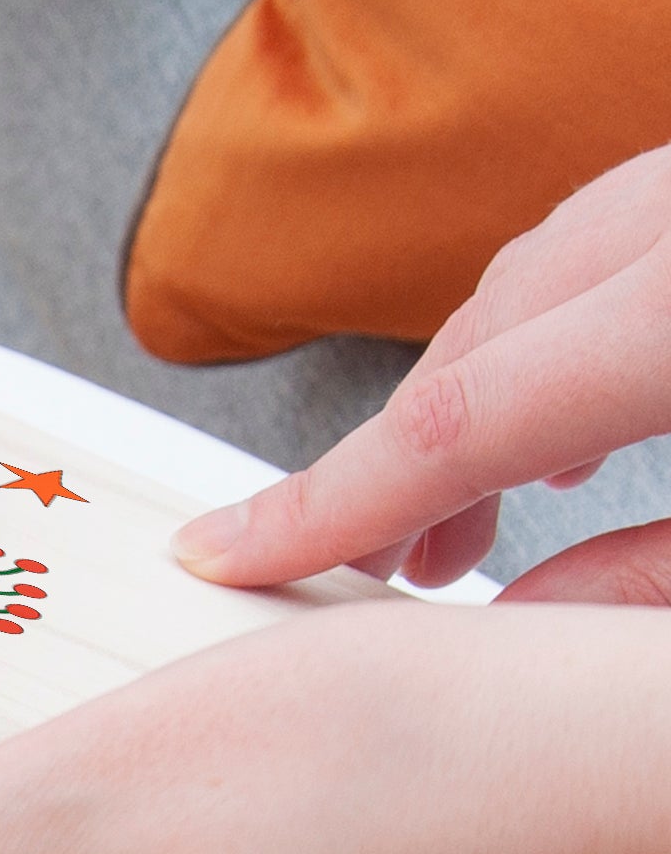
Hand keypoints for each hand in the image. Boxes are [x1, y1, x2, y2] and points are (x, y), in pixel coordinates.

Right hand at [174, 143, 670, 601]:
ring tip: (455, 514)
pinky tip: (565, 399)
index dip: (323, 506)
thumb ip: (647, 580)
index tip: (225, 555)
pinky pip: (609, 234)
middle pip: (472, 341)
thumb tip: (516, 619)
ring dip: (462, 395)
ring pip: (528, 275)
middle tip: (358, 573)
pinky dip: (548, 322)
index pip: (455, 423)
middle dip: (388, 468)